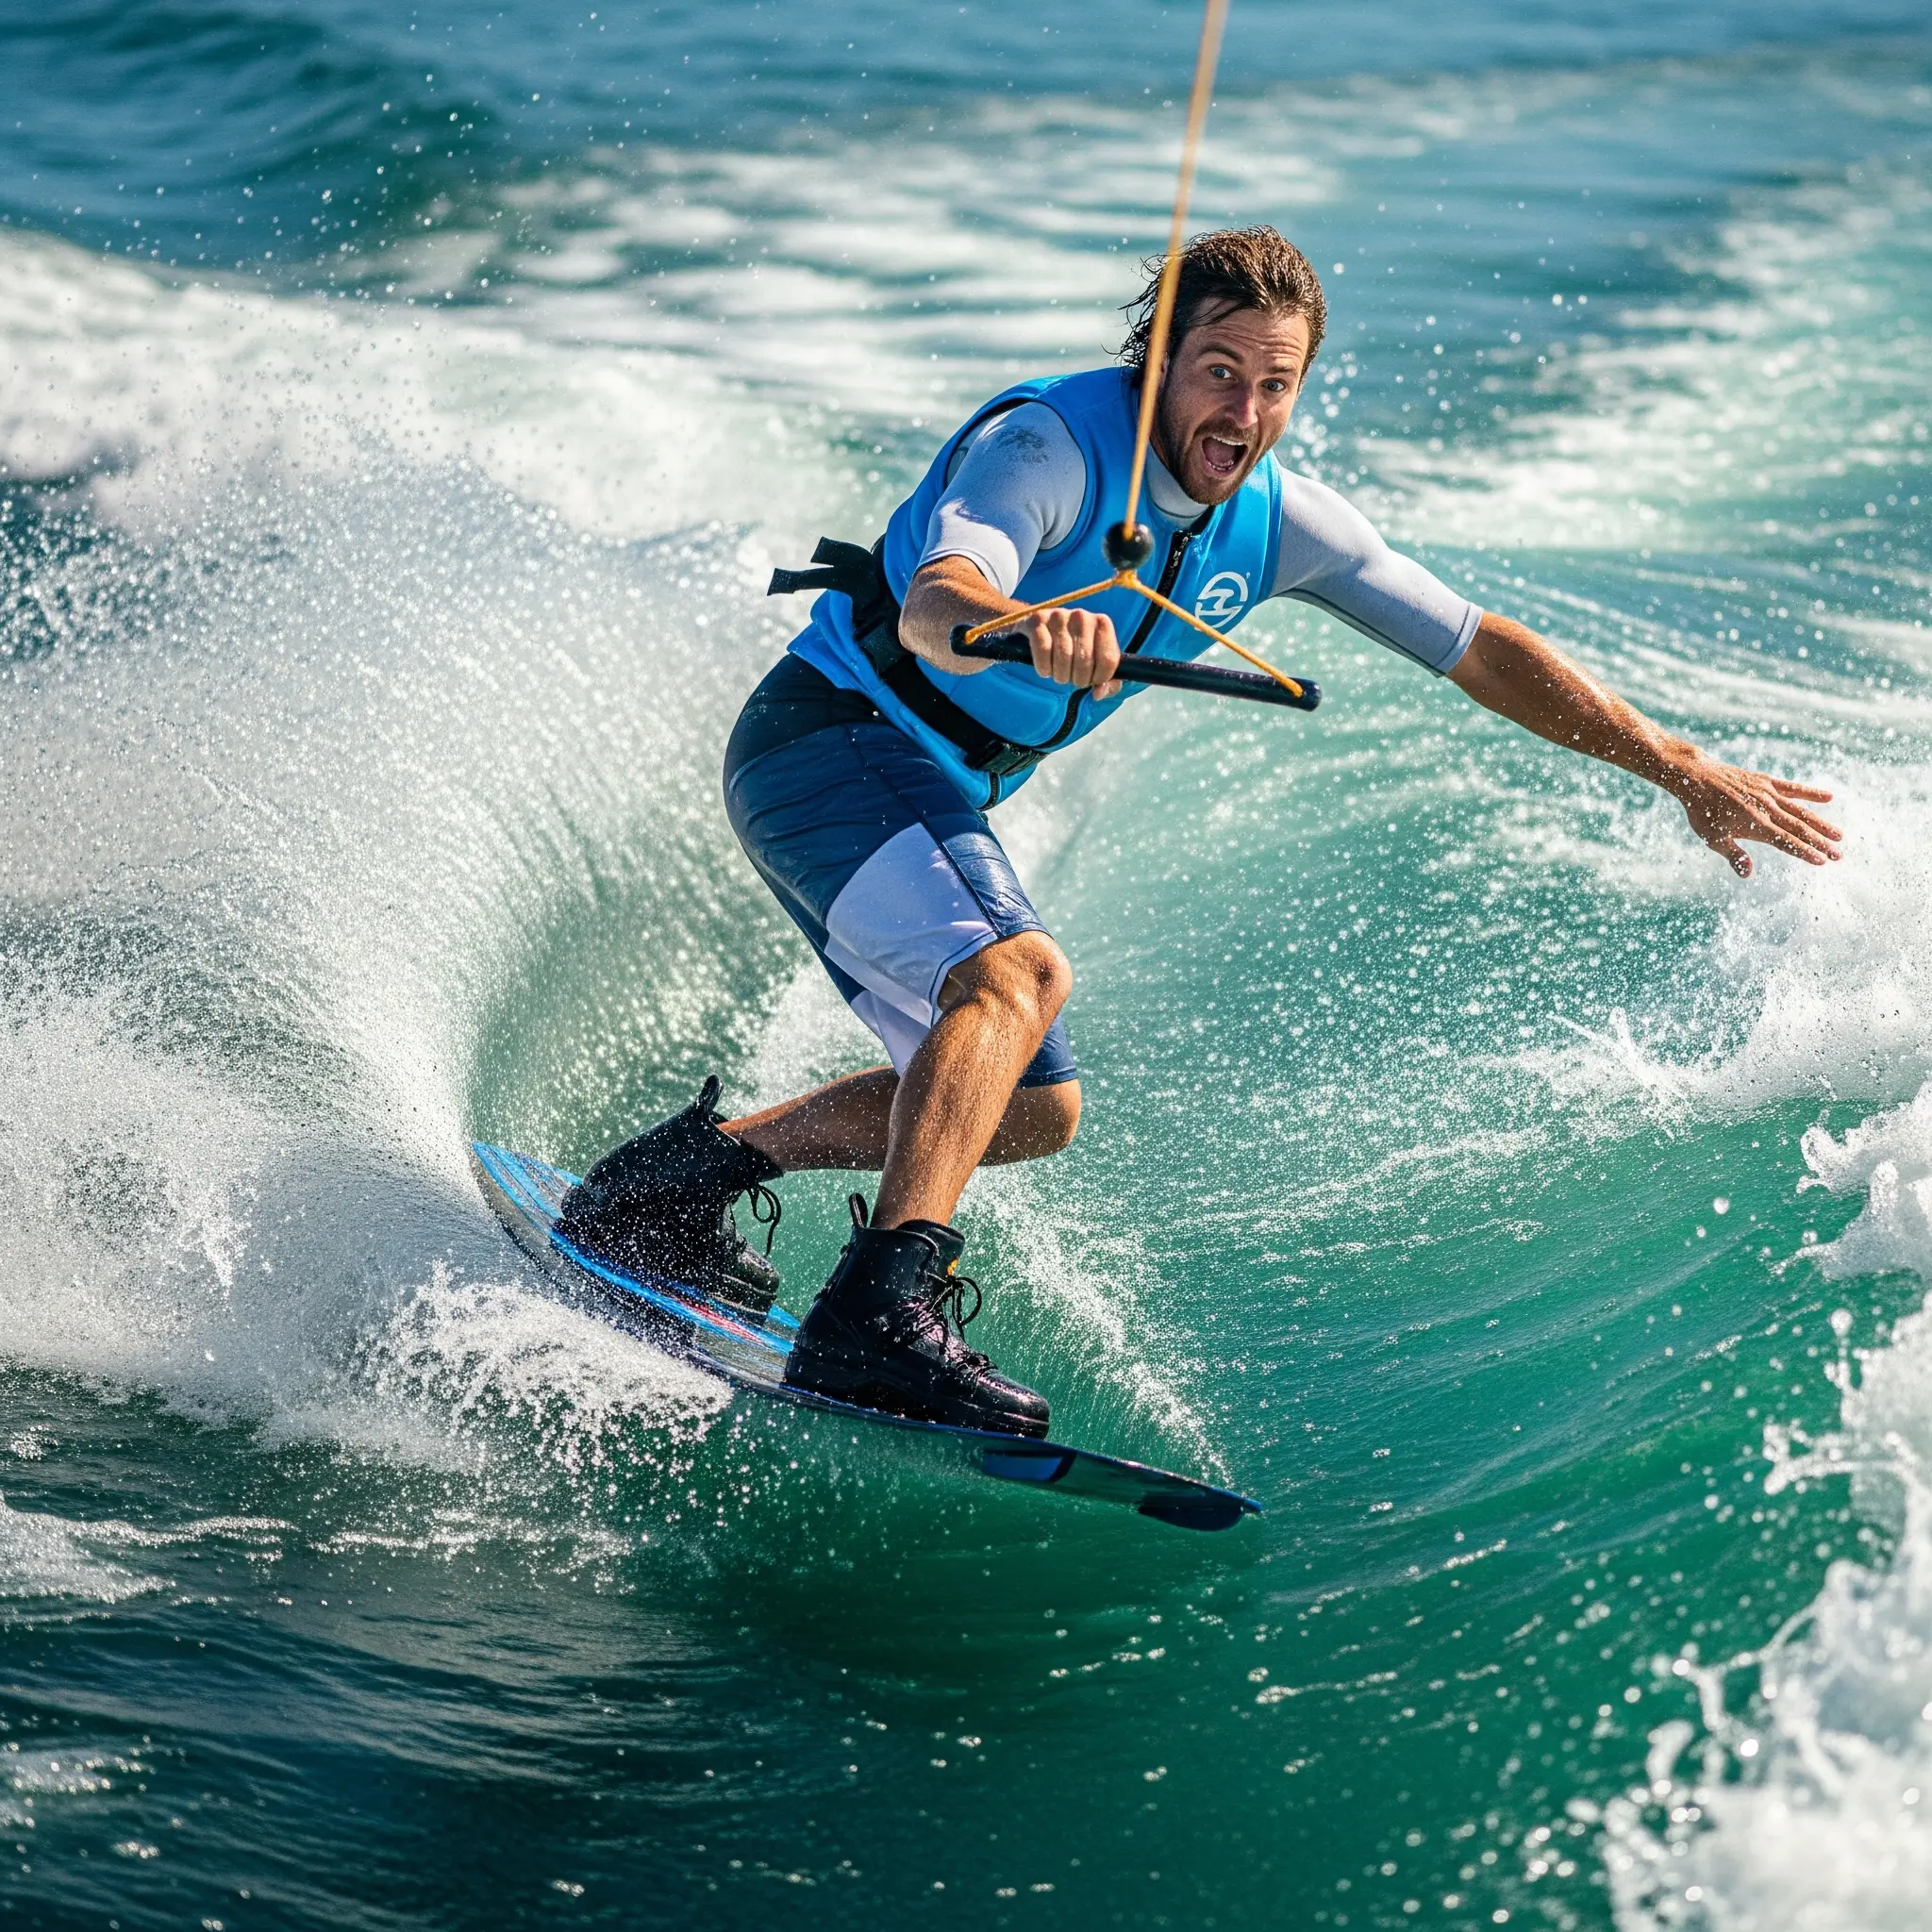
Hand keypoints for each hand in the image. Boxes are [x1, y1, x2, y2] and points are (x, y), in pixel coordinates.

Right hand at [1023, 605, 1121, 700]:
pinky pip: (1043, 651)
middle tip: (1073, 679)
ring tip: (1060, 675)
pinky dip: (1044, 668)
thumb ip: (1107, 684)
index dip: (1099, 679)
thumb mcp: (1096, 664)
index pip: (1108, 660)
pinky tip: (1046, 669)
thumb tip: (1098, 693)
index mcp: (1102, 623)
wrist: (1042, 628)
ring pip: (1063, 658)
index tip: (1092, 680)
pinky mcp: (1037, 620)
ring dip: (1060, 676)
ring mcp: (1059, 616)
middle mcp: (1082, 616)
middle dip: (1078, 680)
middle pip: (1085, 661)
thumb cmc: (1075, 649)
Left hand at [1668, 754, 1842, 876]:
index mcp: (1755, 825)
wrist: (1696, 778)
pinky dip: (1810, 793)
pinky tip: (1829, 797)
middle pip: (1799, 828)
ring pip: (1800, 810)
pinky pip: (1792, 788)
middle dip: (1820, 842)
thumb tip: (1748, 875)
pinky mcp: (1766, 782)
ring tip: (1839, 835)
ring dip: (1821, 823)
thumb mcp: (1713, 839)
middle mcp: (1766, 809)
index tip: (1822, 861)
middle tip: (1839, 854)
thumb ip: (1734, 856)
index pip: (1786, 842)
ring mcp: (1768, 794)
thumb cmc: (1702, 812)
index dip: (1804, 852)